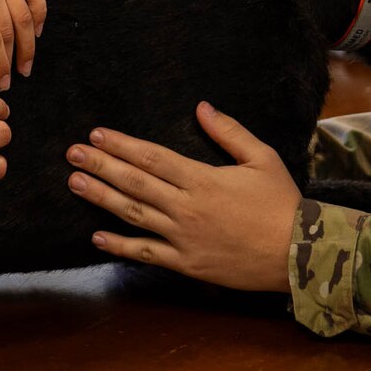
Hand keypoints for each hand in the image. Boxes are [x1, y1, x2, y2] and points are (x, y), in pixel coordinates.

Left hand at [66, 102, 298, 291]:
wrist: (297, 254)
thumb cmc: (282, 203)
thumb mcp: (262, 158)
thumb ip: (229, 132)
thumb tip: (201, 107)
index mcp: (203, 179)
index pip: (152, 157)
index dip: (121, 145)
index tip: (97, 135)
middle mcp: (187, 207)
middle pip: (135, 182)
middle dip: (100, 166)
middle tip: (72, 154)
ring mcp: (183, 238)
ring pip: (133, 215)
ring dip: (102, 198)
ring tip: (75, 184)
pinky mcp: (187, 264)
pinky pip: (146, 254)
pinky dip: (120, 246)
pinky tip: (97, 236)